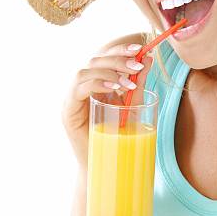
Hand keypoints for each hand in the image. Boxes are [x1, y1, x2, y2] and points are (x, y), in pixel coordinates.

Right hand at [61, 43, 153, 167]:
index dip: (120, 49)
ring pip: (85, 71)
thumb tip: (148, 59)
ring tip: (129, 83)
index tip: (140, 48)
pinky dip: (97, 83)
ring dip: (109, 72)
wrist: (107, 167)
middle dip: (118, 59)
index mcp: (95, 82)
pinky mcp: (68, 111)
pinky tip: (115, 88)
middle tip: (138, 65)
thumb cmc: (118, 136)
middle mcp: (81, 87)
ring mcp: (72, 98)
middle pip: (95, 60)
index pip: (104, 56)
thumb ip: (137, 83)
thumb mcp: (131, 105)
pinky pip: (78, 89)